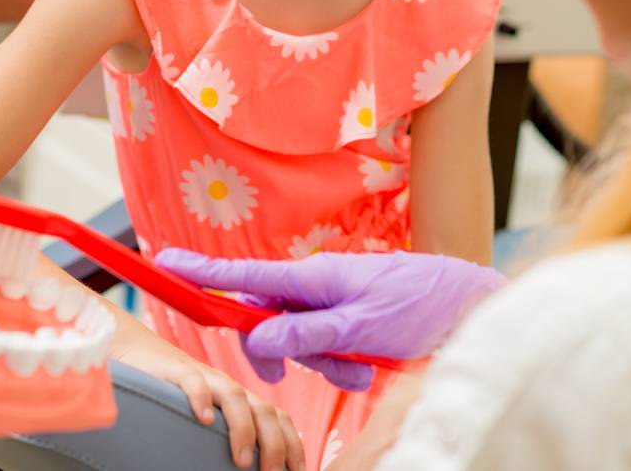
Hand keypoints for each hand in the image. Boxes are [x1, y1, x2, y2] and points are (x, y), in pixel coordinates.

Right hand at [112, 339, 303, 470]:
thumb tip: (247, 468)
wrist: (141, 353)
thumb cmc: (177, 395)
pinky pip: (193, 381)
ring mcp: (205, 378)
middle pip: (264, 410)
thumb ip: (228, 437)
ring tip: (242, 460)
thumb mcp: (210, 418)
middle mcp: (229, 388)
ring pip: (235, 397)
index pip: (278, 419)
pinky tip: (204, 420)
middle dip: (274, 444)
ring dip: (242, 429)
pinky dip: (201, 398)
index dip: (293, 444)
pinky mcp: (176, 372)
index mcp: (242, 401)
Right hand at [155, 250, 505, 390]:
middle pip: (266, 322)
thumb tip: (256, 336)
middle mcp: (314, 287)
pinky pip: (322, 347)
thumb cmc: (418, 303)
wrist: (464, 304)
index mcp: (311, 278)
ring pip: (295, 341)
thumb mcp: (359, 325)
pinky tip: (367, 365)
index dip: (203, 273)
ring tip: (361, 365)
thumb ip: (306, 331)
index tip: (165, 263)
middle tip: (315, 367)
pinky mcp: (344, 319)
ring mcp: (329, 302)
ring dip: (322, 362)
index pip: (244, 277)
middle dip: (284, 352)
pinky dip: (339, 362)